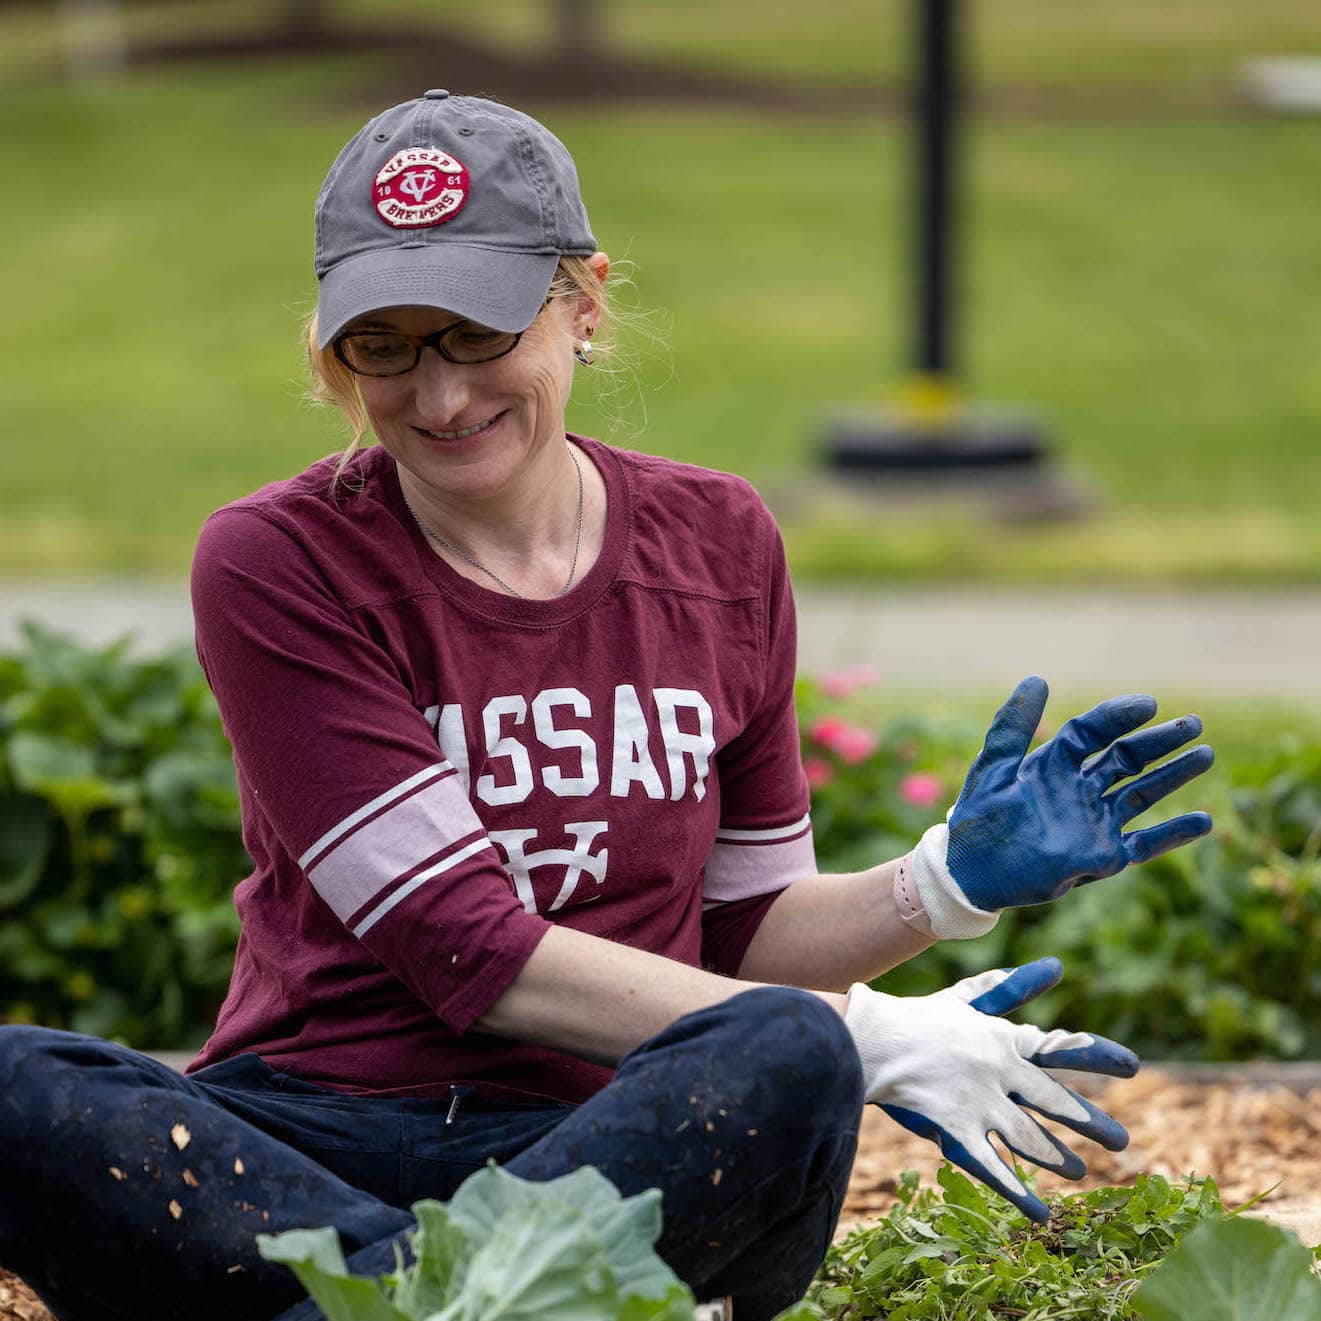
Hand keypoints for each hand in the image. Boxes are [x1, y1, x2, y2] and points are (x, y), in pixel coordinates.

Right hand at [843, 956, 1136, 1221]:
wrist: (872, 1041)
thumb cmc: (917, 1018)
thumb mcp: (965, 1000)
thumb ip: (1006, 987)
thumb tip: (1055, 966)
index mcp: (1002, 1040)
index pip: (1057, 1048)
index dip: (1096, 1056)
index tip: (1132, 1066)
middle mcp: (999, 1073)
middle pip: (1053, 1101)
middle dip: (1089, 1122)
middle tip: (1121, 1141)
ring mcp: (979, 1104)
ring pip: (1029, 1137)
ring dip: (1056, 1157)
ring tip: (1080, 1173)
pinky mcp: (957, 1131)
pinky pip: (994, 1168)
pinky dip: (1019, 1192)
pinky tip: (1041, 1214)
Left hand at [943, 675, 1213, 911]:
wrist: (971, 875)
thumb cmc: (977, 820)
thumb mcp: (993, 769)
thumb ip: (1013, 728)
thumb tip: (1038, 678)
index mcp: (1053, 765)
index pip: (1092, 733)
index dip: (1118, 717)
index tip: (1148, 704)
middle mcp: (1079, 789)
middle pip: (1126, 758)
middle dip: (1159, 741)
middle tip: (1194, 723)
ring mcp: (1094, 822)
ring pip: (1142, 792)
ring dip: (1174, 775)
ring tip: (1205, 754)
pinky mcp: (1103, 856)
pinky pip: (1146, 842)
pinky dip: (1174, 834)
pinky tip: (1204, 820)